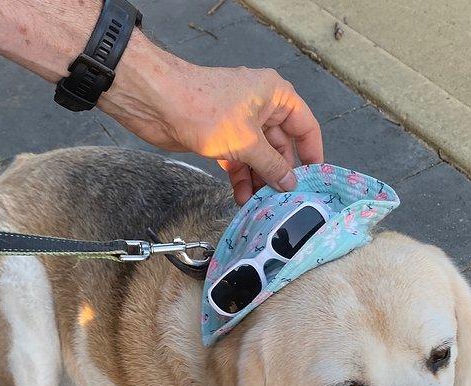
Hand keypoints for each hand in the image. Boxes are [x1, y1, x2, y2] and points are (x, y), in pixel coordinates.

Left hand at [100, 32, 323, 203]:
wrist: (156, 103)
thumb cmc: (204, 109)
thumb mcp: (247, 141)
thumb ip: (272, 165)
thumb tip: (290, 184)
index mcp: (276, 95)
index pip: (305, 126)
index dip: (312, 153)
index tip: (314, 180)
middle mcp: (261, 106)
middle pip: (281, 145)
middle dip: (280, 173)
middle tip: (284, 200)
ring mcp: (240, 122)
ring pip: (259, 156)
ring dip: (259, 180)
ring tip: (261, 205)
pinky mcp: (221, 136)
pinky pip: (239, 160)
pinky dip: (241, 177)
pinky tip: (242, 198)